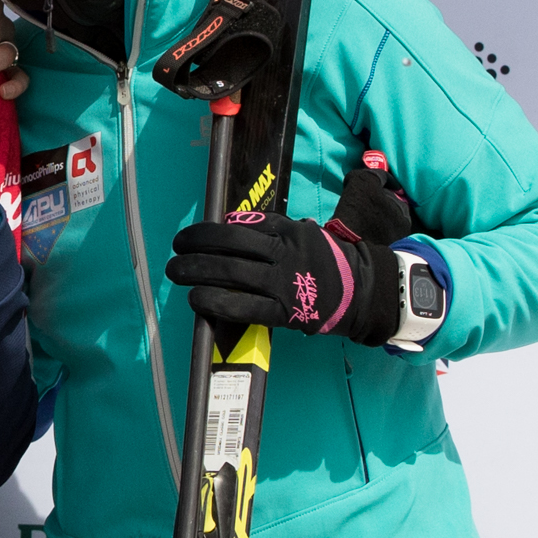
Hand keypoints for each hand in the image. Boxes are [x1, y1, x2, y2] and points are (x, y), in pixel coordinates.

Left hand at [164, 157, 416, 343]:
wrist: (363, 291)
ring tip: (176, 273)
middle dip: (195, 248)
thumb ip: (270, 231)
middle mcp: (286, 252)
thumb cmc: (324, 262)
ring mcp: (286, 282)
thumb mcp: (303, 234)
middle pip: (230, 246)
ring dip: (197, 272)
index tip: (187, 236)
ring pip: (233, 273)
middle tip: (174, 251)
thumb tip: (229, 226)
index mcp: (288, 231)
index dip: (207, 230)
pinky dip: (216, 302)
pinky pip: (245, 306)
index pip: (240, 225)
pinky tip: (196, 299)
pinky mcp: (286, 311)